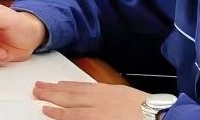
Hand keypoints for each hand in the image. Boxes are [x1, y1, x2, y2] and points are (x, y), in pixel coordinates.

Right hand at [32, 80, 146, 117]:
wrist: (164, 118)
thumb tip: (74, 118)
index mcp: (98, 117)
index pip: (72, 115)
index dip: (56, 112)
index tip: (43, 109)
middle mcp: (99, 104)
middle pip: (70, 98)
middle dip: (51, 94)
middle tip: (36, 90)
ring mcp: (106, 94)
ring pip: (77, 89)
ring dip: (59, 86)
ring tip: (45, 84)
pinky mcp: (114, 89)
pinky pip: (89, 85)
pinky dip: (76, 83)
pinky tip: (69, 83)